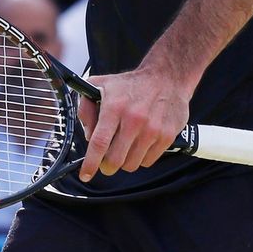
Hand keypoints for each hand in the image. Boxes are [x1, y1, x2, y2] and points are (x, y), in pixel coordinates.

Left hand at [77, 67, 190, 182]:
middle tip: (107, 161)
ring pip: (131, 164)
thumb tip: (88, 135)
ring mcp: (152, 129)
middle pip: (115, 160)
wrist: (166, 76)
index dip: (90, 163)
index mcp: (115, 106)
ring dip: (125, 161)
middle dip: (107, 165)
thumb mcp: (101, 85)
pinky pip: (148, 161)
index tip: (85, 175)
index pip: (99, 142)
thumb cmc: (131, 84)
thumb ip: (87, 108)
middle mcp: (134, 119)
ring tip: (127, 146)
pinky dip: (141, 157)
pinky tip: (141, 142)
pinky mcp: (167, 136)